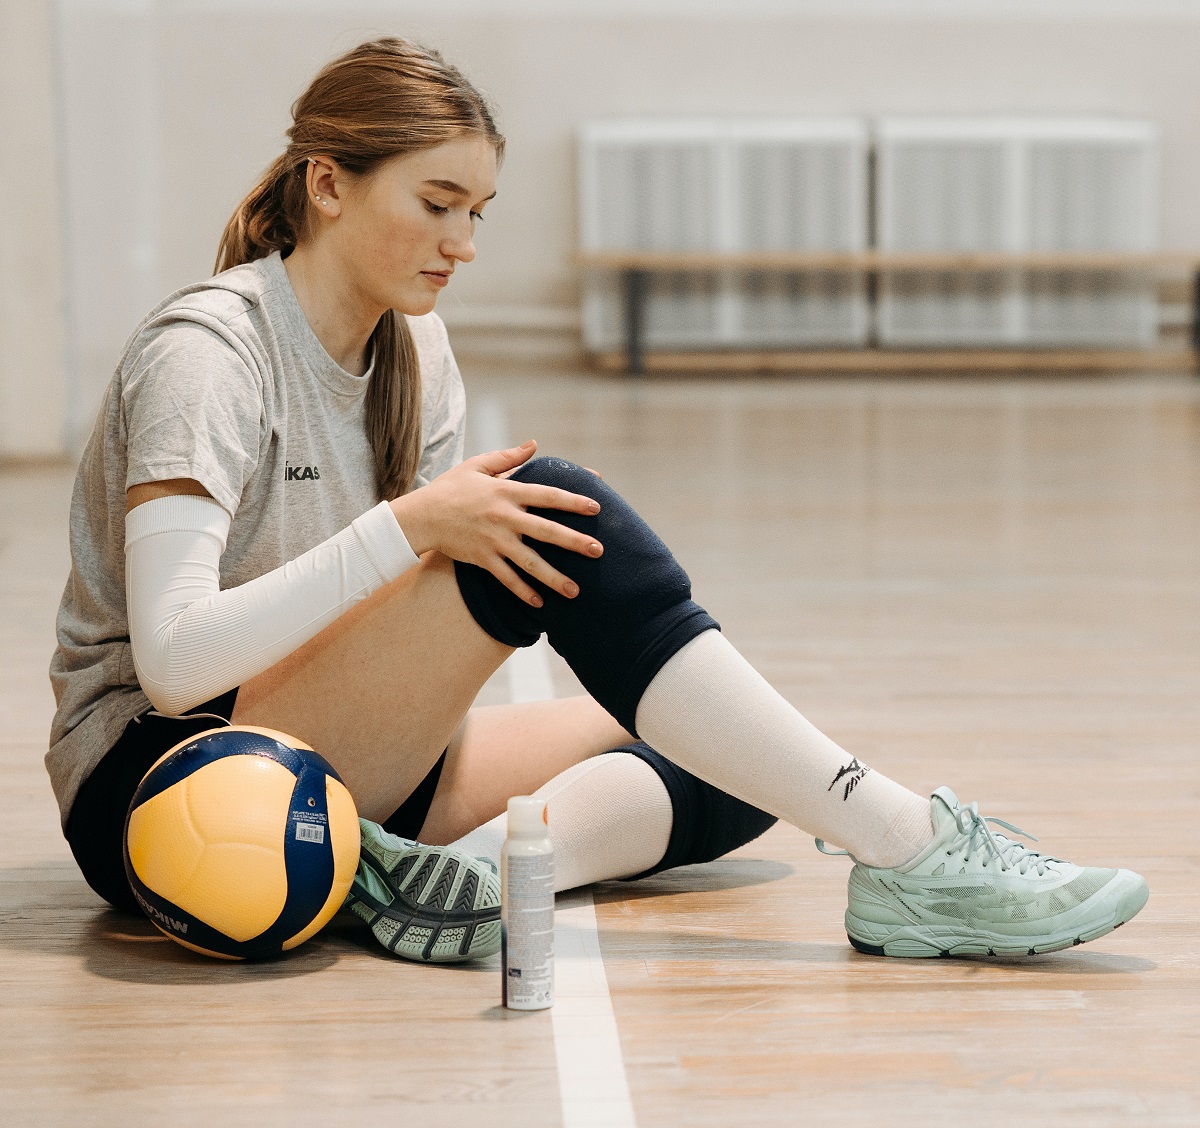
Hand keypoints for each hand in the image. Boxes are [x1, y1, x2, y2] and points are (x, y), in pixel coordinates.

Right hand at [390, 440, 604, 606]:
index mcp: (506, 492)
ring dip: (554, 577)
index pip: (547, 496)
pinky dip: (523, 592)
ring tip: (575, 591)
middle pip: (546, 531)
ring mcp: (494, 541)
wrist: (420, 516)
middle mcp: (504, 517)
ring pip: (530, 562)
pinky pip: (507, 578)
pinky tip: (540, 603)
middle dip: (574, 542)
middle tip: (598, 551)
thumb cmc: (450, 488)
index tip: (597, 508)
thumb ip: (508, 457)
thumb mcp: (477, 465)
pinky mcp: (483, 559)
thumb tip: (534, 444)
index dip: (573, 501)